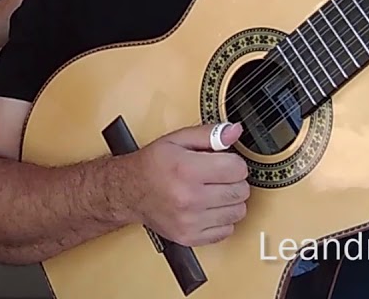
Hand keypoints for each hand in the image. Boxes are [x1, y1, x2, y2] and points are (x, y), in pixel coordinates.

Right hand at [129, 122, 249, 246]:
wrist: (128, 191)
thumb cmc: (152, 165)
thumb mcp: (177, 140)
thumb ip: (209, 134)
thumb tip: (234, 132)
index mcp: (186, 170)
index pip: (237, 169)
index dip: (234, 162)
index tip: (224, 162)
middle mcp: (188, 198)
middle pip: (240, 191)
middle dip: (234, 181)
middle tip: (218, 176)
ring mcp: (190, 221)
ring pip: (238, 212)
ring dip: (230, 201)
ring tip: (213, 192)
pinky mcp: (190, 237)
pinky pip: (227, 231)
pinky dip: (222, 220)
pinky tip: (208, 208)